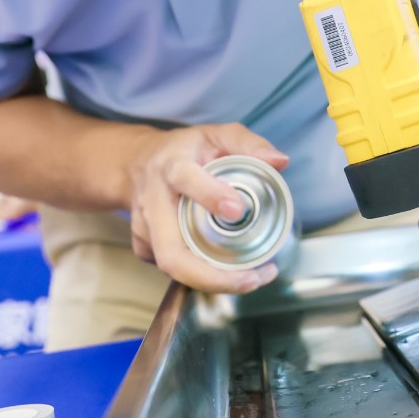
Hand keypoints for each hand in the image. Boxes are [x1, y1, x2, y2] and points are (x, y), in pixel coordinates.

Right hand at [124, 123, 290, 293]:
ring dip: (213, 282)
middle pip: (171, 251)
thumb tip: (280, 162)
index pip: (185, 179)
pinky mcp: (143, 246)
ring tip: (252, 279)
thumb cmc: (185, 150)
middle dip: (211, 275)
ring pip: (172, 266)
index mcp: (171, 166)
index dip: (210, 196)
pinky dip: (201, 278)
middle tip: (252, 278)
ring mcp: (144, 228)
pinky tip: (228, 273)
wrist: (138, 163)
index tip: (239, 210)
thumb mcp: (217, 135)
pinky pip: (172, 270)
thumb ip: (249, 144)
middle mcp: (152, 201)